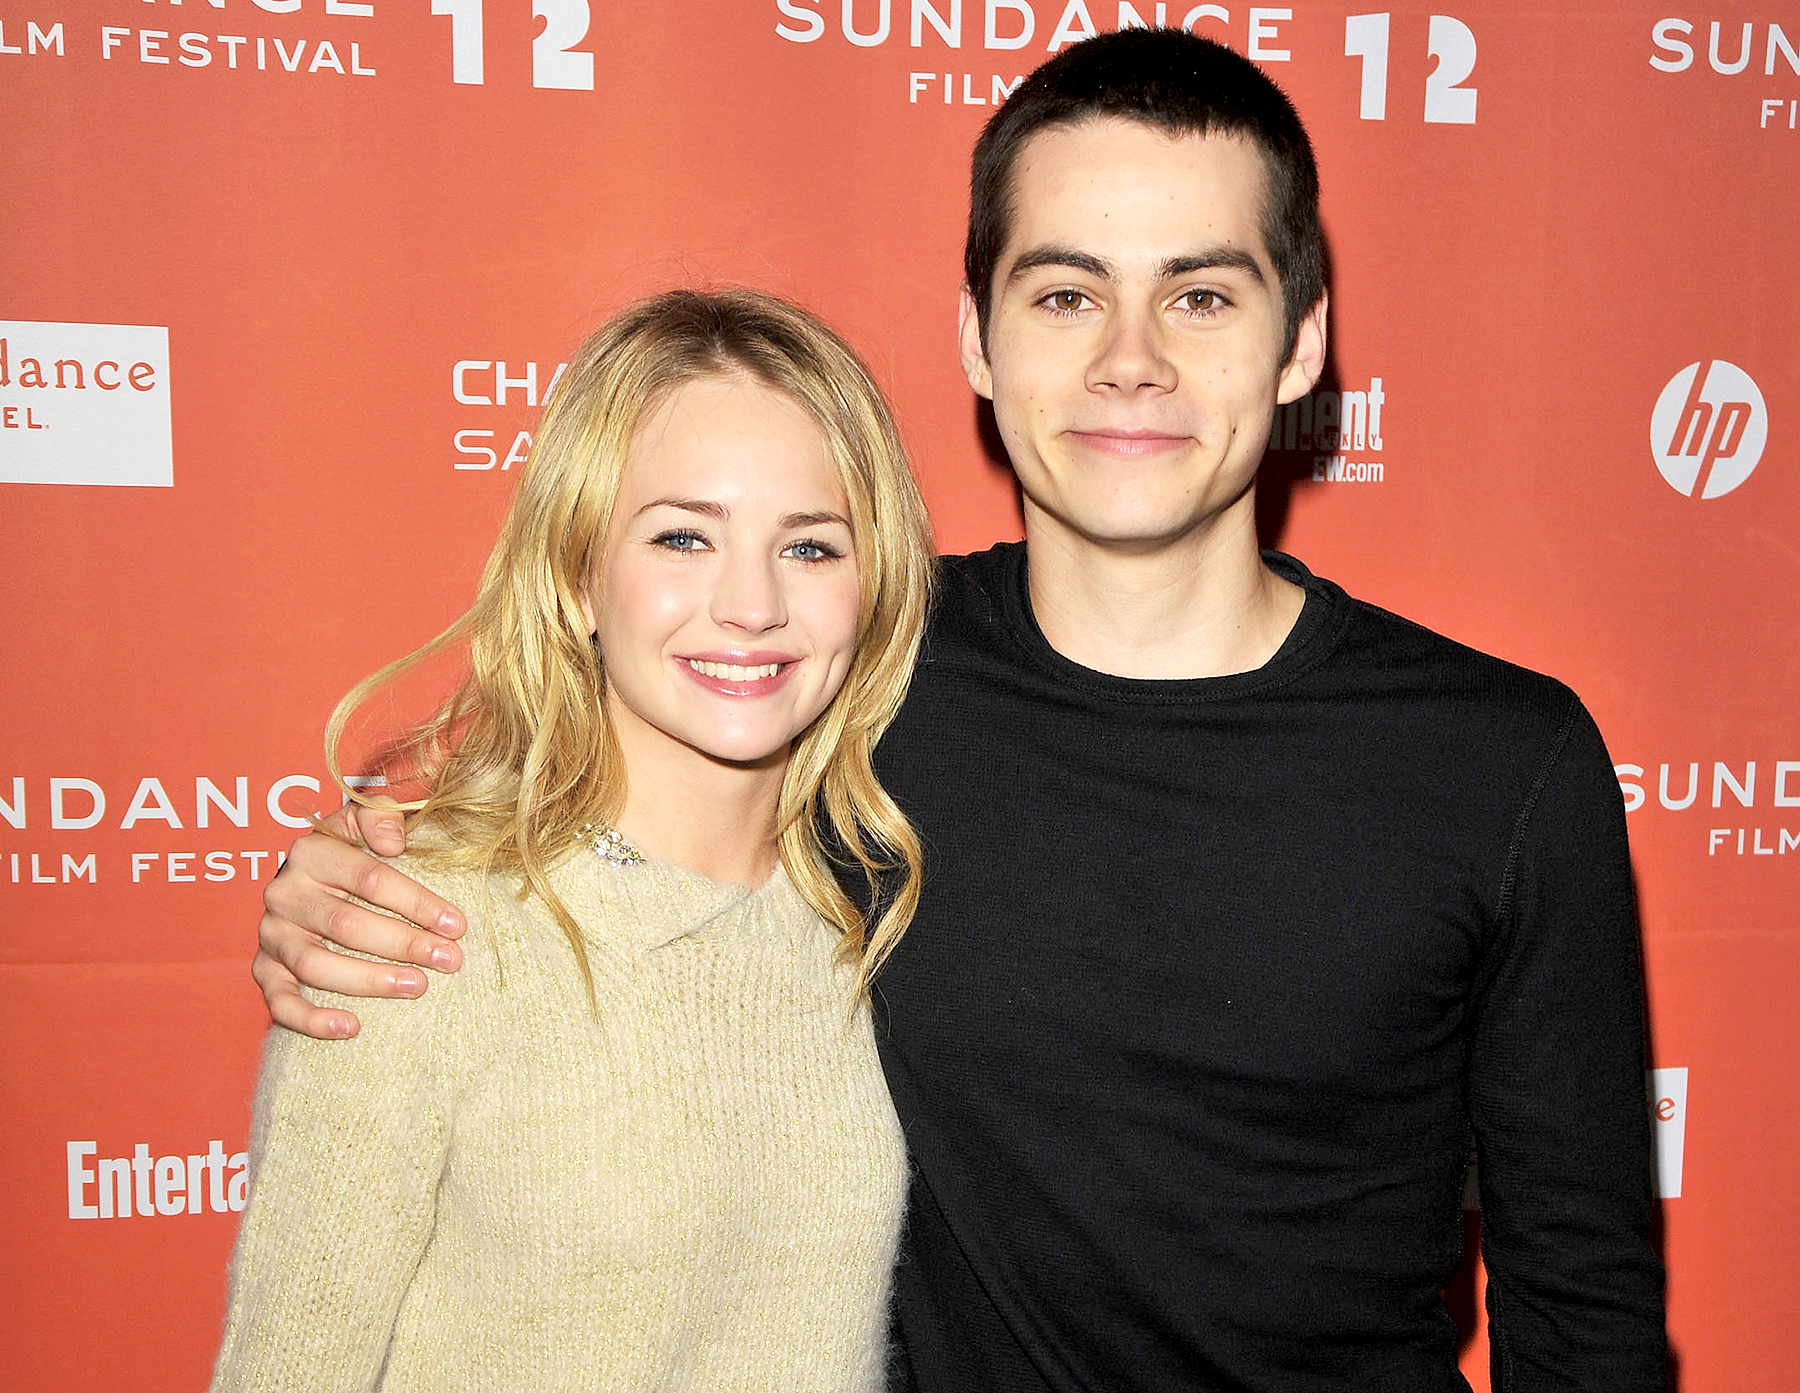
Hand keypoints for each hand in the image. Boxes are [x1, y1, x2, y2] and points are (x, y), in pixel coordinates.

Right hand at [252, 798, 466, 1038]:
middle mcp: (285, 893)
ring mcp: (272, 934)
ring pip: (316, 964)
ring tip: (418, 986)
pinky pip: (279, 1002)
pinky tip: (352, 1027)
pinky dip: (311, 1019)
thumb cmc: (353, 851)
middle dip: (404, 944)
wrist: (311, 878)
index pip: (369, 878)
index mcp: (311, 852)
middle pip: (346, 924)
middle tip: (449, 959)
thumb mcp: (367, 819)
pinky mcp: (264, 969)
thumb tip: (393, 841)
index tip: (456, 924)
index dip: (416, 901)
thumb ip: (382, 814)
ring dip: (370, 980)